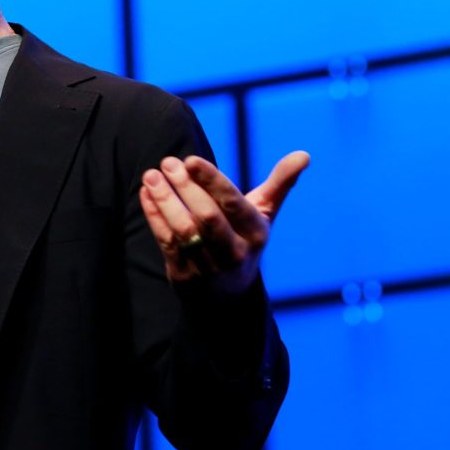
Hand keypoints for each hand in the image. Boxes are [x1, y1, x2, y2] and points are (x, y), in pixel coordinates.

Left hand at [139, 151, 309, 292]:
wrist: (227, 295)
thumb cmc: (244, 240)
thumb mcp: (263, 215)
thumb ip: (280, 184)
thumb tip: (304, 154)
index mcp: (256, 234)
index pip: (233, 204)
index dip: (211, 181)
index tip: (190, 160)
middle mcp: (234, 252)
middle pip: (206, 217)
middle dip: (184, 187)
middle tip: (168, 162)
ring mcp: (208, 266)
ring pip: (183, 230)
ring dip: (164, 200)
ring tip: (151, 175)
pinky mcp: (184, 276)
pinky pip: (166, 242)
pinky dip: (154, 216)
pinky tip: (146, 194)